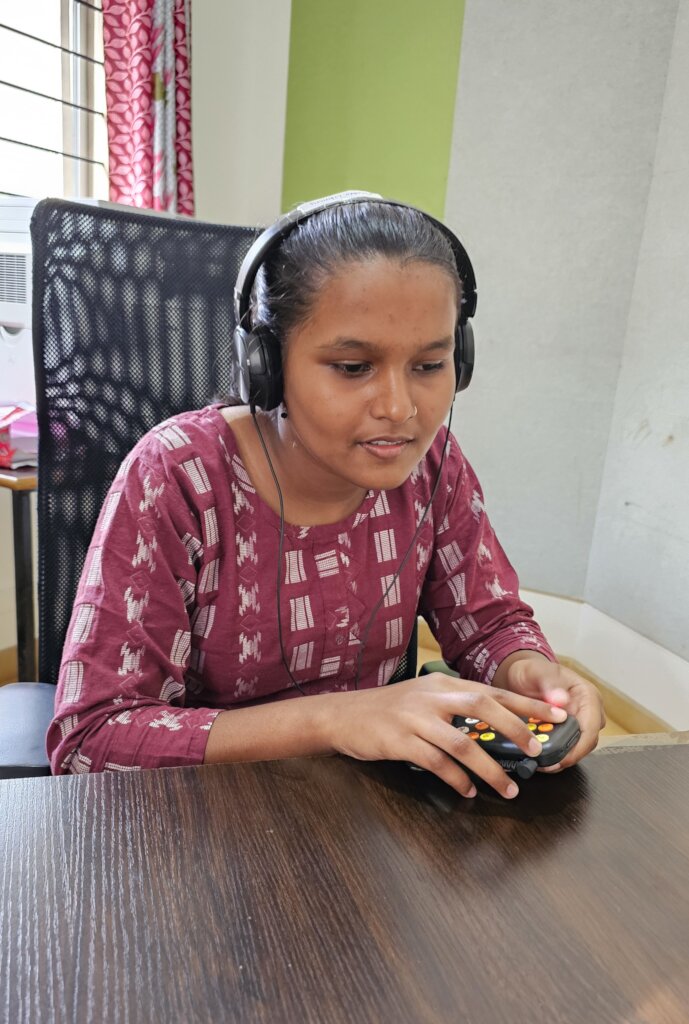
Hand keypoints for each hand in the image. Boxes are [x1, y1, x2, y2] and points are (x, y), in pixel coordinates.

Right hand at [323, 673, 568, 799]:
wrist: (344, 715)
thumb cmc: (390, 709)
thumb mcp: (425, 698)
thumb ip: (457, 707)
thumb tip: (499, 727)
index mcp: (444, 685)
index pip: (494, 691)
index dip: (527, 704)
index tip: (557, 716)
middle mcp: (433, 697)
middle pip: (482, 708)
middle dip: (515, 729)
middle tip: (537, 751)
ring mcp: (415, 718)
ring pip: (461, 742)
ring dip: (489, 769)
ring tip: (508, 789)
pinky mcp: (400, 741)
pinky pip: (435, 763)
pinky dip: (455, 779)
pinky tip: (466, 791)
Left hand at [503, 656, 605, 770]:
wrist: (523, 675)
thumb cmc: (533, 671)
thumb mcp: (538, 674)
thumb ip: (549, 685)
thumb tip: (561, 699)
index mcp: (588, 696)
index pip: (591, 727)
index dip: (579, 747)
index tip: (562, 759)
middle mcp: (589, 711)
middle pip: (587, 742)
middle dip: (569, 756)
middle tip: (547, 765)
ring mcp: (581, 721)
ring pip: (579, 747)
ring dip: (562, 757)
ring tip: (541, 763)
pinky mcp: (570, 730)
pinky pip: (569, 746)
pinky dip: (557, 753)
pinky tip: (541, 757)